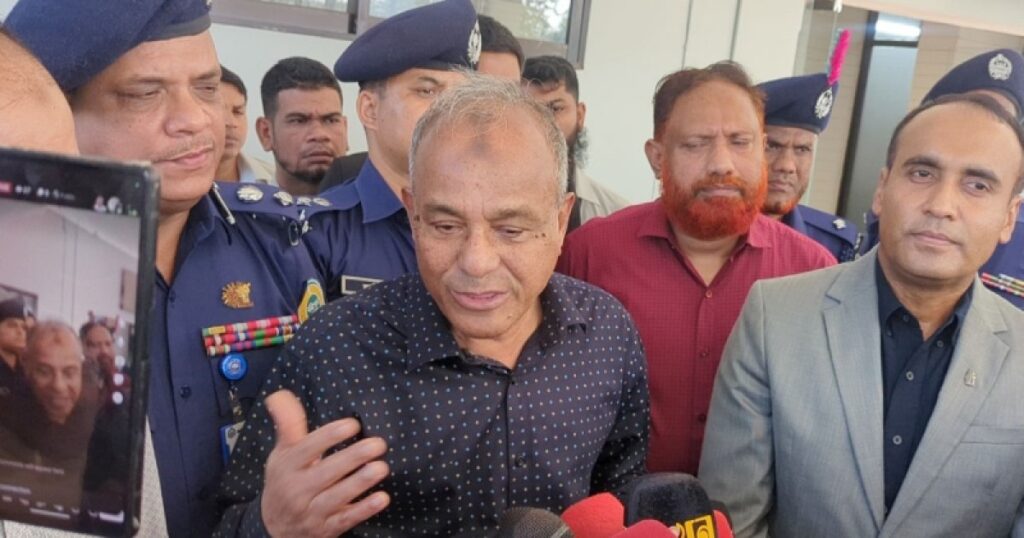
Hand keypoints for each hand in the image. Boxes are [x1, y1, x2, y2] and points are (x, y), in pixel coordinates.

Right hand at [260, 390, 389, 536]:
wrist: (275, 528)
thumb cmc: (285, 481)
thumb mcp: (282, 454)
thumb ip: (288, 424)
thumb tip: (280, 394)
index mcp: (287, 466)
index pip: (307, 449)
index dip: (330, 436)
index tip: (353, 425)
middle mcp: (297, 489)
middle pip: (326, 472)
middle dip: (353, 457)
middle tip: (378, 444)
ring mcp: (311, 511)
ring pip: (337, 496)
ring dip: (360, 482)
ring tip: (381, 467)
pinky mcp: (326, 528)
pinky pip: (346, 519)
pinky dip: (364, 509)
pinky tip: (381, 498)